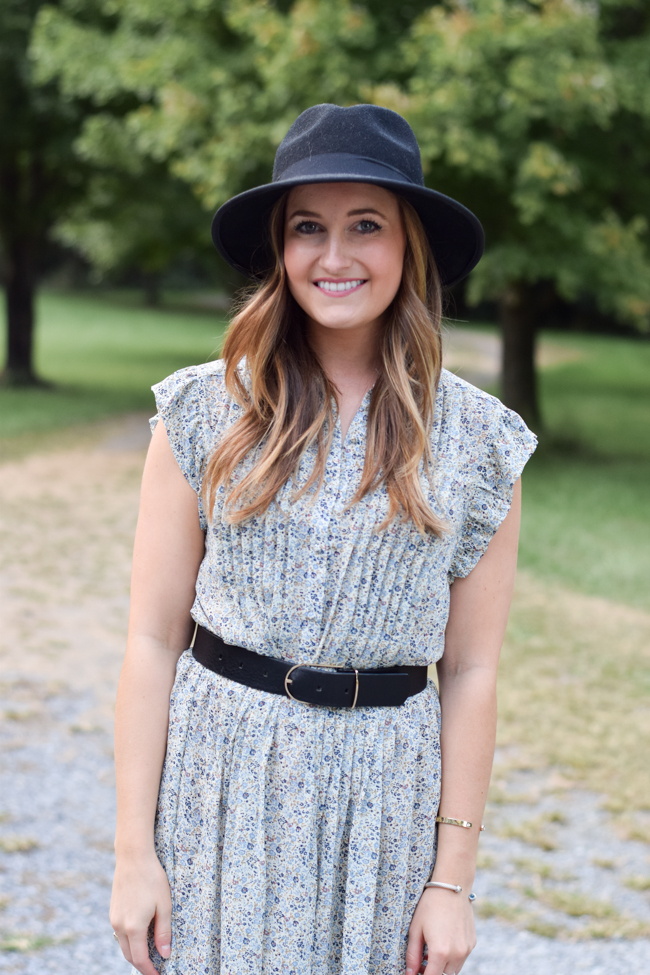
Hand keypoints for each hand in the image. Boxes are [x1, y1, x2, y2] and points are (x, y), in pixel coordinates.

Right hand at [110, 852, 171, 974]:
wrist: (133, 857)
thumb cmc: (152, 879)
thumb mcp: (164, 905)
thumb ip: (163, 932)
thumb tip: (165, 954)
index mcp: (134, 927)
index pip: (140, 959)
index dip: (149, 971)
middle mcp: (120, 926)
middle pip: (129, 955)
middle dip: (141, 965)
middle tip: (154, 968)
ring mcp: (114, 918)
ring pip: (123, 945)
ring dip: (134, 953)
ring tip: (149, 954)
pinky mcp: (113, 911)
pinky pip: (120, 933)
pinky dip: (129, 941)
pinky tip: (140, 936)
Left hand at [405, 886, 475, 974]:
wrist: (452, 886)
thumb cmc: (430, 905)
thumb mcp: (415, 929)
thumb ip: (412, 955)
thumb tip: (410, 974)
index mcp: (440, 952)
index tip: (415, 972)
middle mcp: (456, 954)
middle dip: (432, 971)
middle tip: (422, 961)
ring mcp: (466, 949)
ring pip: (454, 969)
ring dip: (443, 966)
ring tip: (433, 951)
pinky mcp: (472, 943)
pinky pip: (461, 958)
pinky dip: (453, 956)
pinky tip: (445, 940)